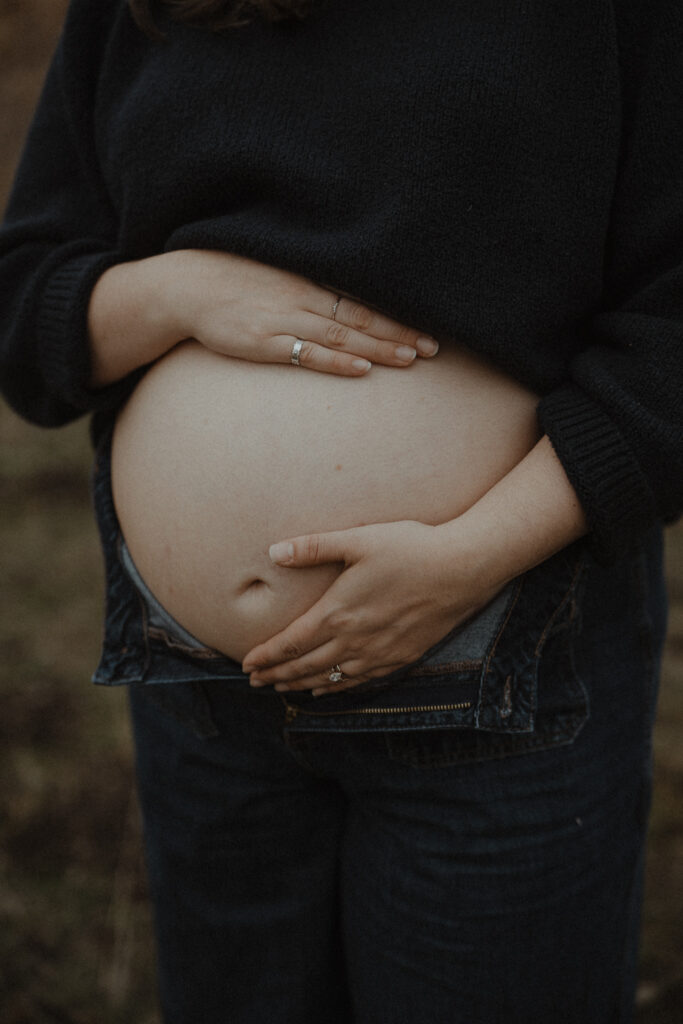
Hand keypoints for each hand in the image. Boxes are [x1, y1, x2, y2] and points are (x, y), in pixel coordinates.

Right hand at [172, 250, 438, 374]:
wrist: (186, 287)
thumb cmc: (231, 280)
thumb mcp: (274, 275)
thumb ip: (308, 288)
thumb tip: (343, 303)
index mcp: (308, 281)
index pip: (363, 298)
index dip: (396, 314)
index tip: (427, 326)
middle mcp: (303, 299)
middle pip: (362, 317)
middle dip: (399, 333)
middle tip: (434, 348)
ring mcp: (284, 320)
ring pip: (343, 335)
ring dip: (379, 347)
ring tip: (410, 359)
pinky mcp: (264, 342)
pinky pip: (307, 354)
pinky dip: (337, 361)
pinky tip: (362, 368)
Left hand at [241, 521, 503, 695]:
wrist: (463, 568)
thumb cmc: (411, 548)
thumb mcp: (358, 539)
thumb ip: (313, 547)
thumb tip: (273, 551)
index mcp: (338, 613)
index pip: (290, 644)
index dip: (265, 657)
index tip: (246, 664)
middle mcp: (354, 641)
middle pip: (304, 667)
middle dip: (276, 676)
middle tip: (255, 682)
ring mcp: (379, 653)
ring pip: (330, 679)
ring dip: (301, 685)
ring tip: (282, 688)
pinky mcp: (401, 657)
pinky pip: (359, 681)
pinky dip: (335, 688)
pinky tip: (328, 687)